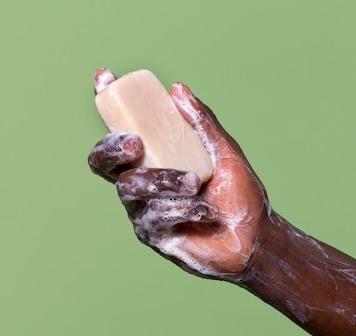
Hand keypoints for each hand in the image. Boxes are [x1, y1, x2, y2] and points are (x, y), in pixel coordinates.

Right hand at [88, 79, 270, 278]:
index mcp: (152, 157)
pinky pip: (153, 215)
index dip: (108, 102)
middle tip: (135, 143)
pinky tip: (205, 210)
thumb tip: (178, 89)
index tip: (104, 77)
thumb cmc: (238, 193)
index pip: (120, 127)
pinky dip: (182, 208)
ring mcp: (141, 208)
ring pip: (130, 187)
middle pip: (101, 162)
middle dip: (111, 148)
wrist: (253, 237)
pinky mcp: (150, 234)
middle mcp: (138, 180)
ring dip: (163, 180)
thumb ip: (201, 123)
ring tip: (196, 183)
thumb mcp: (223, 151)